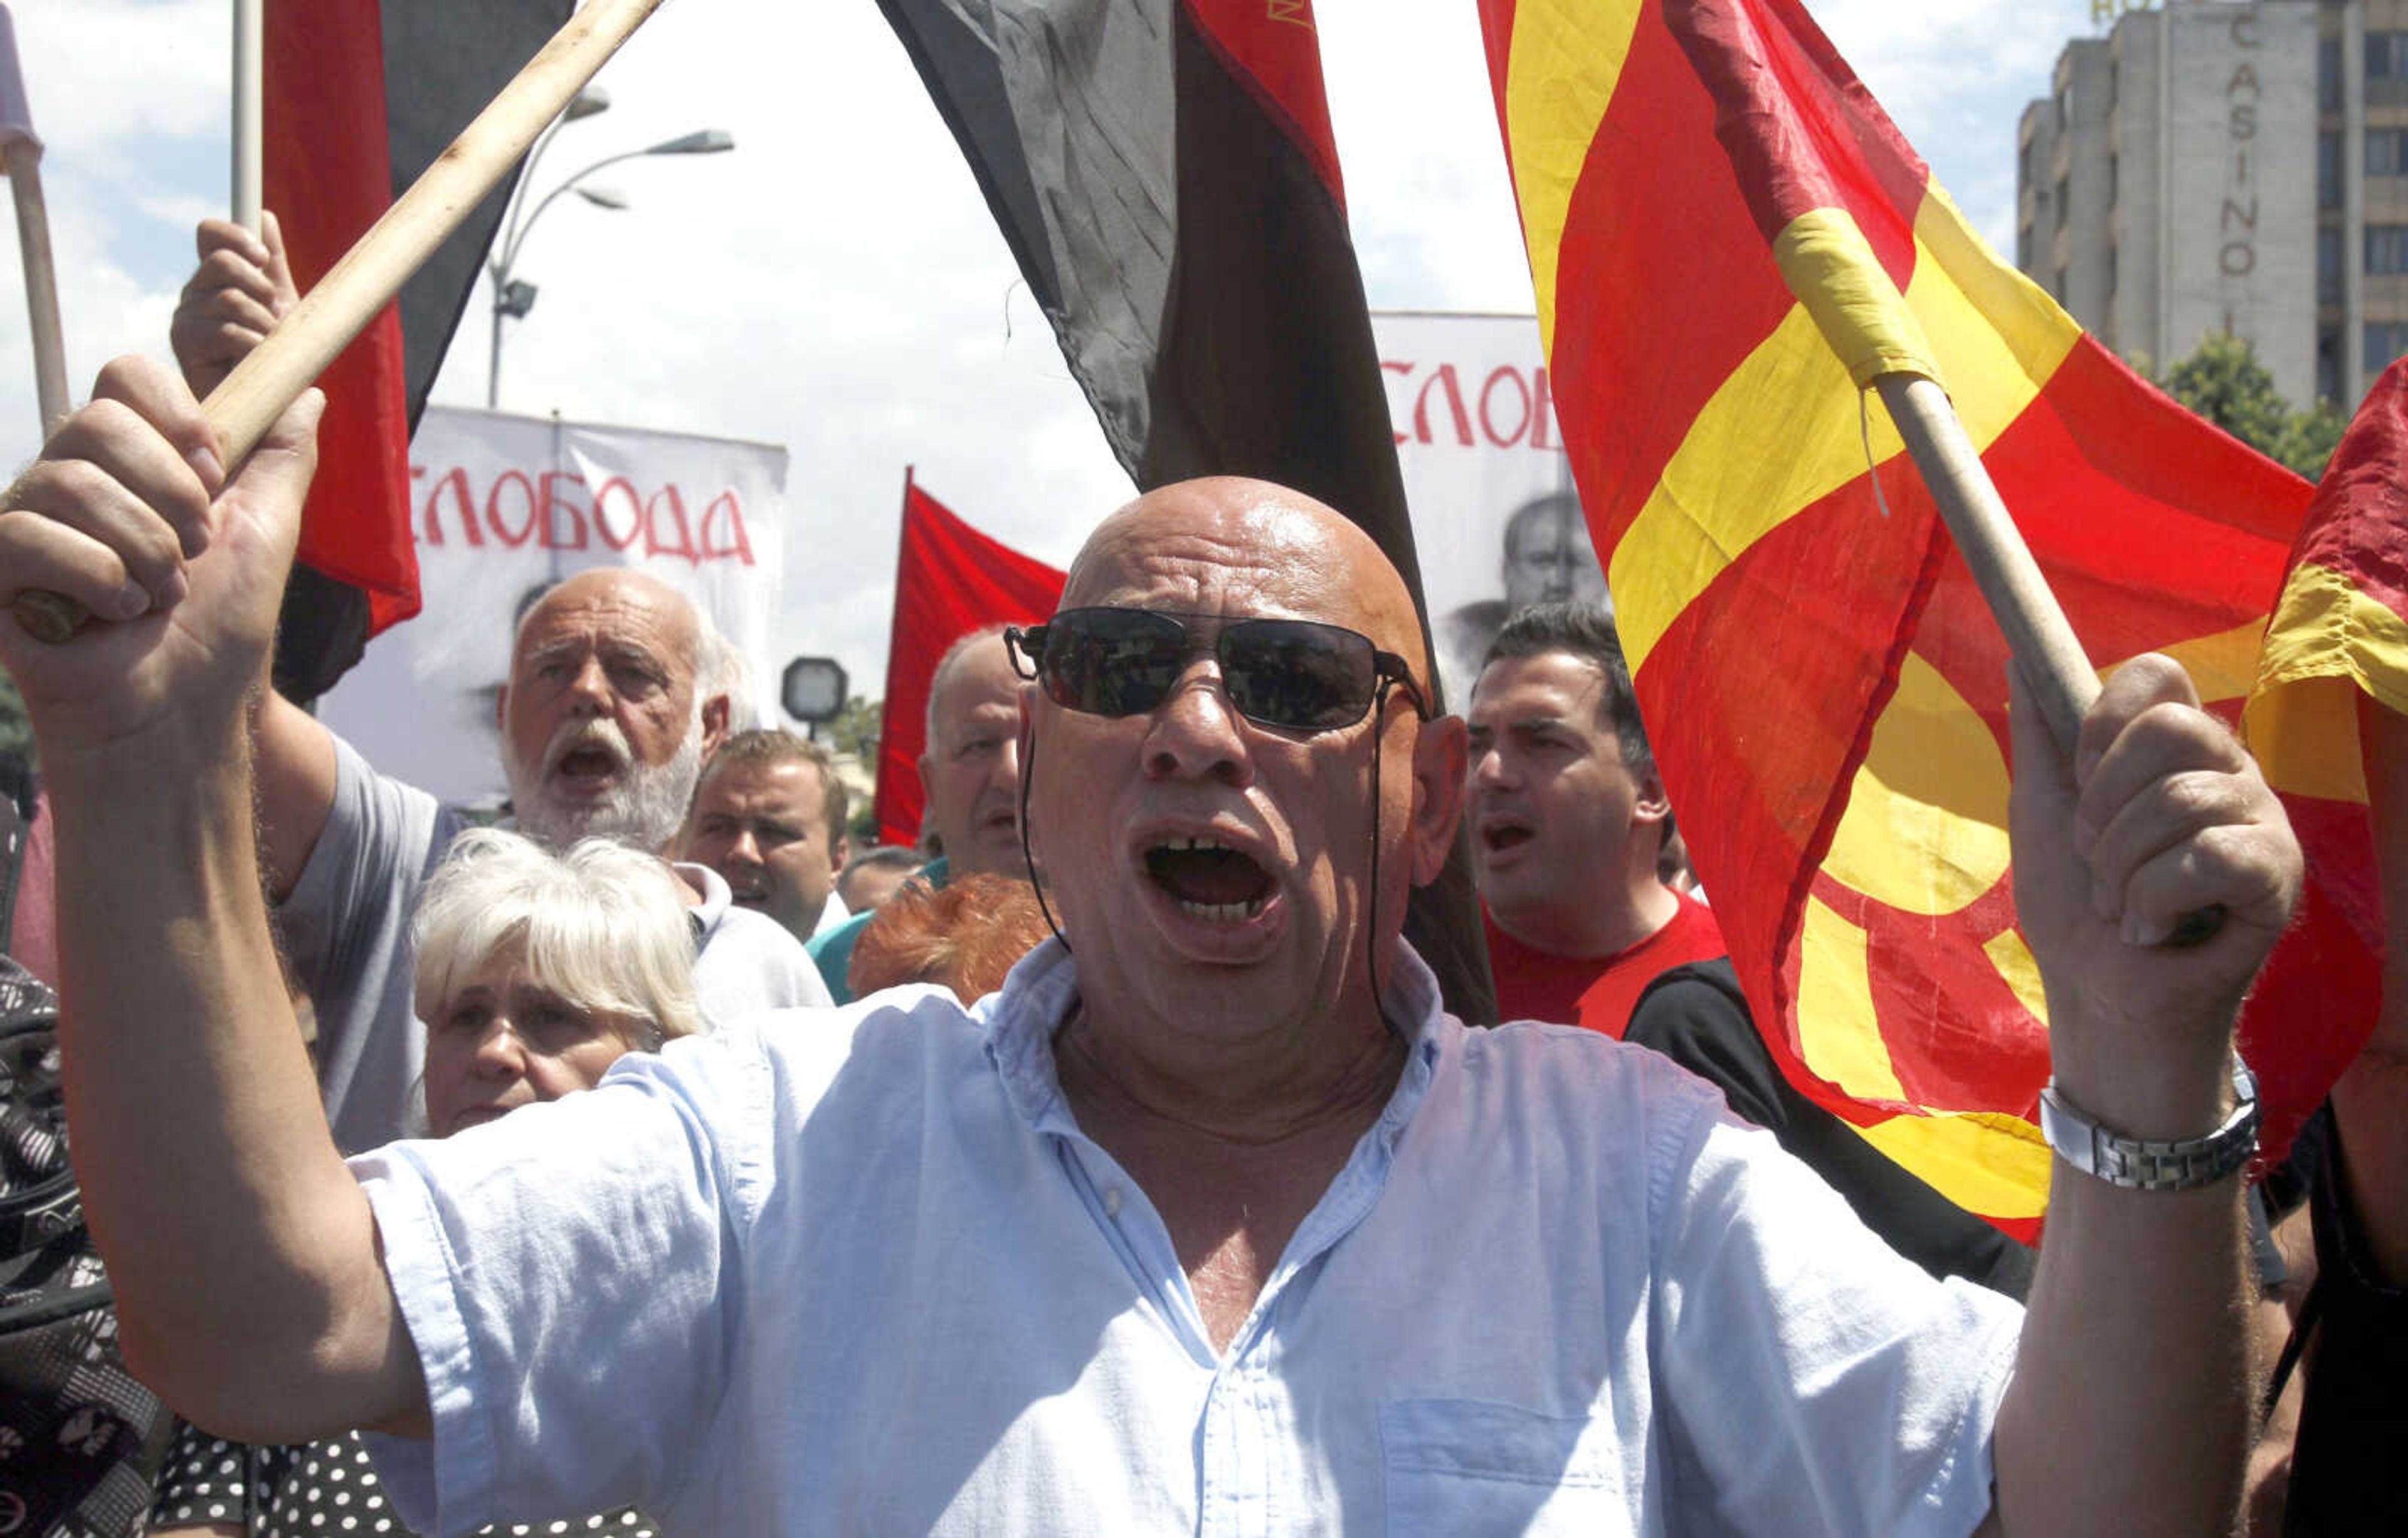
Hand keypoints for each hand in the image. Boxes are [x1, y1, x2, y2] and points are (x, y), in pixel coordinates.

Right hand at [0, 356, 320, 755]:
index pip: (126, 377)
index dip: (177, 420)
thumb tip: (305, 393)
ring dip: (144, 549)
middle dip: (170, 495)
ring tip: (162, 596)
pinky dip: (96, 579)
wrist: (186, 711)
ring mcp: (27, 523)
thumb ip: (280, 456)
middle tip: (194, 551)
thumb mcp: (269, 530)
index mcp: (129, 463)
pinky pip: (28, 535)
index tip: (214, 477)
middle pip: (97, 422)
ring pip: (70, 481)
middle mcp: (69, 482)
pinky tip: (117, 614)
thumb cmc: (220, 631)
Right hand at [170, 214, 297, 399]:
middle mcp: (195, 292)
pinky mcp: (183, 344)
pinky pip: (228, 332)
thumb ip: (272, 264)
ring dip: (264, 326)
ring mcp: (185, 317)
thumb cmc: (276, 355)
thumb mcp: (281, 302)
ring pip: (232, 300)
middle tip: (274, 316)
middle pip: (223, 262)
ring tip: (267, 348)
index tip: (262, 257)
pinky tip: (253, 364)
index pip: (211, 234)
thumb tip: (264, 216)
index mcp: (217, 277)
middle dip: (260, 288)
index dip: (234, 236)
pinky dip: (254, 348)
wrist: (269, 403)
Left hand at [2010, 655, 2301, 1131]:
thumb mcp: (2042, 812)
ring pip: (2179, 800)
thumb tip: (2021, 658)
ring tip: (2121, 906)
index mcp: (2175, 749)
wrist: (2096, 997)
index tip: (2079, 777)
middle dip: (2104, 806)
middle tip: (2097, 859)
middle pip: (2170, 727)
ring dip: (2120, 868)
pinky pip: (2209, 856)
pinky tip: (2153, 930)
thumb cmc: (2073, 908)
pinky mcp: (2277, 877)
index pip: (2157, 676)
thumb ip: (2039, 737)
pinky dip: (2155, 900)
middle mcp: (2228, 772)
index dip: (2103, 722)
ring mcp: (2260, 821)